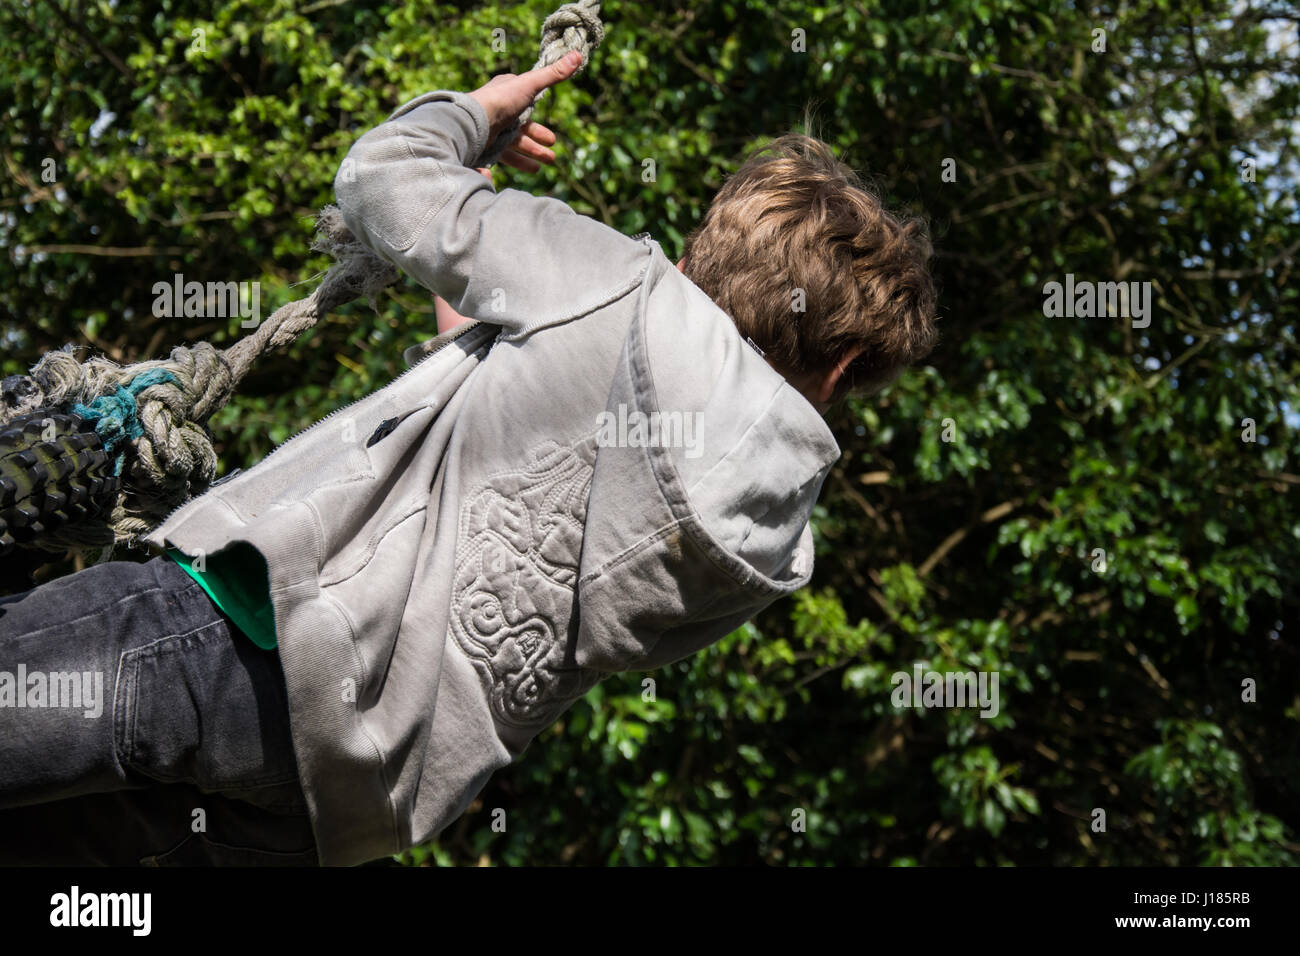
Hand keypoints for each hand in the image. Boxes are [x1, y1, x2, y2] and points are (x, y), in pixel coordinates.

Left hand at [468, 49, 581, 171]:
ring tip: (545, 163)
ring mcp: (491, 131)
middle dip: (537, 141)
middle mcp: (498, 112)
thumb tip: (578, 55)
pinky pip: (502, 158)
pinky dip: (517, 163)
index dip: (538, 116)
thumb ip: (553, 74)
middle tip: (552, 152)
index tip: (550, 132)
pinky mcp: (486, 148)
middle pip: (521, 129)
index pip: (525, 103)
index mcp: (507, 94)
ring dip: (530, 154)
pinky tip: (532, 170)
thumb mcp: (530, 85)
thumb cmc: (501, 100)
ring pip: (514, 146)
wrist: (473, 123)